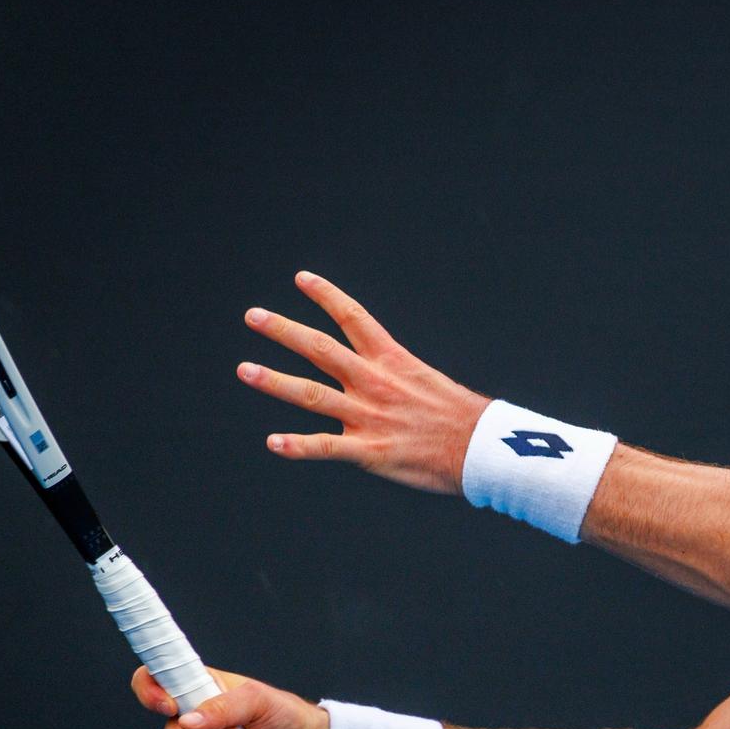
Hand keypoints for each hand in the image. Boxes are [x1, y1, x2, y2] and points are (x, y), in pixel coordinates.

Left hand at [238, 271, 491, 494]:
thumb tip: (384, 374)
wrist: (483, 449)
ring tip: (246, 369)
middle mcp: (375, 383)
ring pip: (313, 394)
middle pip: (320, 349)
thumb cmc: (463, 418)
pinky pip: (327, 447)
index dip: (326, 296)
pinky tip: (273, 442)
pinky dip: (298, 446)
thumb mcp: (429, 382)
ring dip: (276, 381)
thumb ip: (398, 378)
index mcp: (393, 361)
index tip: (300, 278)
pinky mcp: (370, 451)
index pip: (354, 318)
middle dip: (284, 331)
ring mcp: (370, 416)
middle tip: (254, 316)